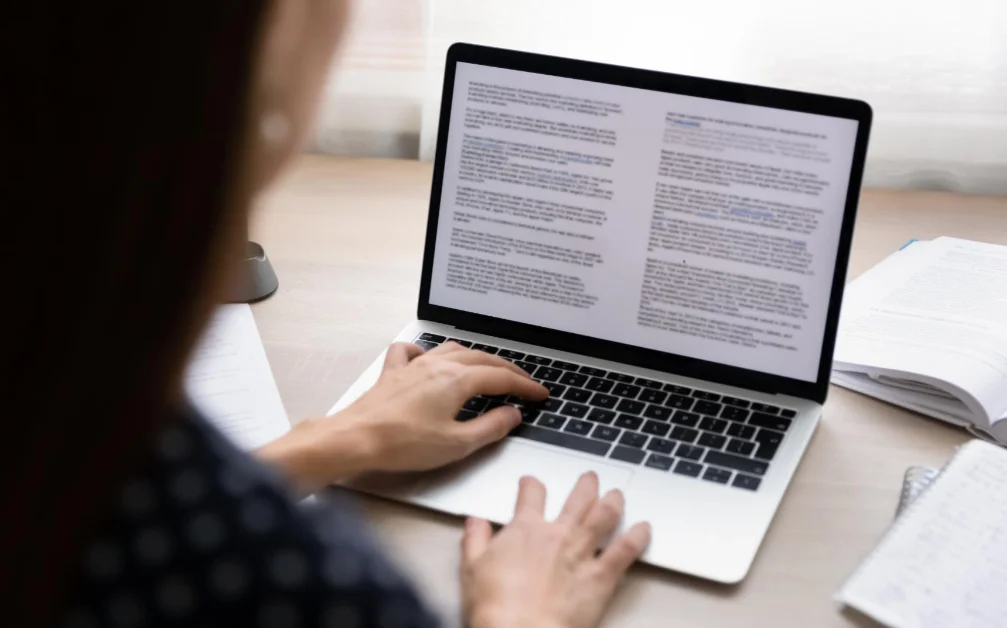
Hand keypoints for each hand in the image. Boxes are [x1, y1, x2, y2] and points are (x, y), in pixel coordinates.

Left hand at [257, 341, 547, 490]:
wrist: (356, 438)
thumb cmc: (403, 443)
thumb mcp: (457, 443)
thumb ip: (490, 427)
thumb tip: (512, 414)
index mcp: (457, 380)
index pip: (501, 378)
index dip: (525, 386)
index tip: (540, 394)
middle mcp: (437, 365)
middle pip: (482, 359)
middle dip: (508, 369)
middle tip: (524, 382)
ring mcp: (414, 365)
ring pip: (453, 350)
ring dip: (477, 357)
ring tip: (489, 368)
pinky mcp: (394, 373)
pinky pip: (414, 351)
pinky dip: (428, 351)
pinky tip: (430, 358)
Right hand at [461, 473, 650, 627]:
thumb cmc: (496, 607)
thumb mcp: (471, 569)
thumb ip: (475, 540)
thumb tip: (475, 522)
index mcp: (525, 529)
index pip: (531, 495)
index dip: (531, 485)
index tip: (531, 483)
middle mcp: (557, 534)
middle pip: (577, 499)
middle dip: (586, 485)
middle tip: (590, 478)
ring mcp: (582, 553)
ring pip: (604, 516)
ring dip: (613, 501)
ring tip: (618, 494)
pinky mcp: (601, 577)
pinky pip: (625, 550)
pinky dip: (638, 537)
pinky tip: (645, 528)